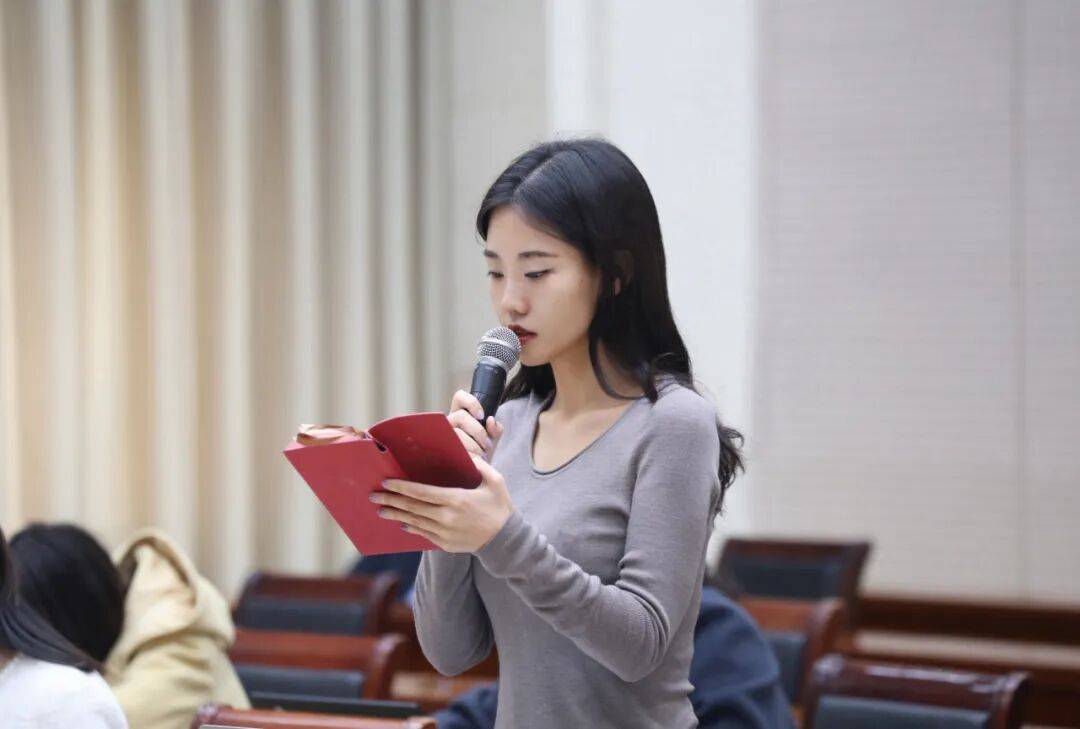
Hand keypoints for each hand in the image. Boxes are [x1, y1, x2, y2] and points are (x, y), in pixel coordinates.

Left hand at [371, 456, 511, 552]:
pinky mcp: (444, 544)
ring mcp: (444, 533)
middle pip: (412, 507)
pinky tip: (402, 522)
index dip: (402, 487)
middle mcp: (446, 517)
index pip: (422, 492)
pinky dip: (411, 527)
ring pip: (414, 522)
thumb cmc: (499, 507)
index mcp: (456, 499)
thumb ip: (480, 465)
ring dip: (396, 515)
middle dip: (391, 501)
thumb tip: (466, 452)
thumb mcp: (495, 481)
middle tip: (373, 496)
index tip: (387, 482)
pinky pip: (423, 534)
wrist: (505, 540)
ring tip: (380, 510)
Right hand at [447, 389, 503, 457]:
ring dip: (473, 445)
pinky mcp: (442, 452)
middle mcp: (449, 423)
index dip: (471, 402)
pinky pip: (454, 450)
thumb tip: (490, 420)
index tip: (481, 415)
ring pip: (457, 433)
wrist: (476, 475)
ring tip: (481, 456)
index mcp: (459, 415)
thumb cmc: (482, 452)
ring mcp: (443, 436)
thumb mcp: (492, 438)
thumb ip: (496, 428)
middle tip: (487, 445)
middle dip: (478, 431)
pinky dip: (468, 456)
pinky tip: (474, 462)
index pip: (460, 397)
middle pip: (460, 416)